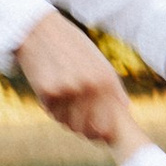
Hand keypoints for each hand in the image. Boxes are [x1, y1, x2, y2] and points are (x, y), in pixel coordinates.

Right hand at [15, 10, 132, 148]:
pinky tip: (51, 92)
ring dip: (66, 119)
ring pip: (69, 123)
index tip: (97, 135)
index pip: (108, 123)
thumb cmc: (72, 45)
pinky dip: (52, 108)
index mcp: (105, 79)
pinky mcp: (48, 91)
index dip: (102, 134)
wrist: (40, 30)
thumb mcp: (97, 61)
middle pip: (88, 128)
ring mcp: (68, 90)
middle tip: (78, 125)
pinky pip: (52, 113)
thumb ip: (112, 85)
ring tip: (64, 104)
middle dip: (84, 130)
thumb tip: (125, 107)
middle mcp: (89, 86)